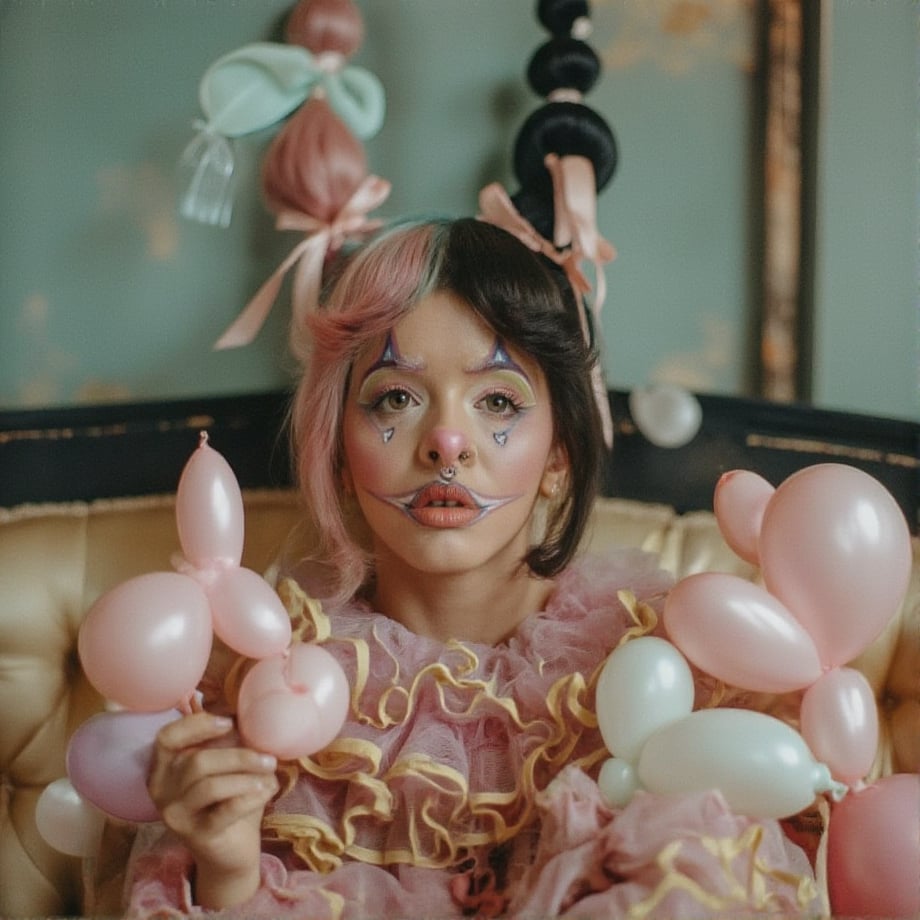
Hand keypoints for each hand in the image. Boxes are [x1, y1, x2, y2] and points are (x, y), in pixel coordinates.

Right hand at [147, 712, 278, 907]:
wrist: (232, 848)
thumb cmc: (229, 797)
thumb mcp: (226, 762)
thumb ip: (227, 738)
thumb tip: (245, 707)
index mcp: (164, 765)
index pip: (166, 738)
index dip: (196, 725)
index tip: (229, 722)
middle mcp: (161, 790)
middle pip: (196, 762)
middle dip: (238, 756)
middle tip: (268, 757)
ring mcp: (175, 815)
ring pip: (209, 786)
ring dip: (247, 776)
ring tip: (271, 775)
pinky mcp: (196, 835)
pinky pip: (224, 811)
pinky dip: (251, 797)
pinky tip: (269, 790)